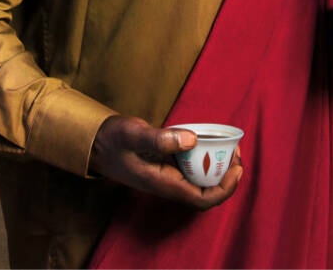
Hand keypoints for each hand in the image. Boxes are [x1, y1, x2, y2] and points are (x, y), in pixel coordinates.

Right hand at [89, 115, 242, 209]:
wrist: (95, 143)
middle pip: (206, 191)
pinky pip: (190, 167)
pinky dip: (202, 157)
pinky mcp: (165, 165)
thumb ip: (160, 139)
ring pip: (199, 179)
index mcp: (164, 184)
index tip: (237, 168)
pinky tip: (205, 140)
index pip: (202, 199)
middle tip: (237, 153)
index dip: (224, 189)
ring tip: (227, 146)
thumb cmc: (112, 140)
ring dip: (216, 167)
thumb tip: (192, 140)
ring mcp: (167, 175)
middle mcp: (168, 183)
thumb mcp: (133, 134)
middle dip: (226, 176)